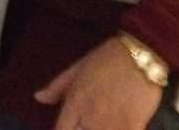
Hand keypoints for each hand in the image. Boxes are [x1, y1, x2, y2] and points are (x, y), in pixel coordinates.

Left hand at [35, 37, 163, 129]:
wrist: (140, 55)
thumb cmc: (106, 59)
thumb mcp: (77, 68)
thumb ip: (57, 87)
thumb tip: (38, 98)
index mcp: (75, 103)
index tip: (69, 128)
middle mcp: (91, 117)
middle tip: (86, 124)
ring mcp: (112, 125)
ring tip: (100, 123)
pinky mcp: (133, 127)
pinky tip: (117, 125)